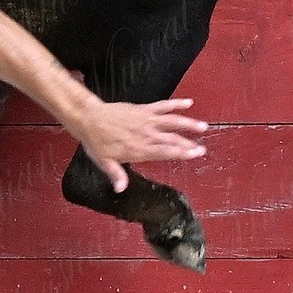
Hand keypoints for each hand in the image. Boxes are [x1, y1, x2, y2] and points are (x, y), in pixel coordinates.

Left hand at [69, 97, 208, 190]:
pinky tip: (188, 103)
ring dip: (188, 123)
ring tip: (202, 126)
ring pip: (172, 121)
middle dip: (189, 144)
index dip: (182, 153)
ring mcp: (146, 120)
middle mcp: (146, 135)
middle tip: (203, 148)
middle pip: (172, 139)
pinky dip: (176, 104)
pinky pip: (163, 105)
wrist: (90, 118)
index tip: (195, 154)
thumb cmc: (97, 142)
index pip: (165, 152)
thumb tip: (121, 189)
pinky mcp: (144, 109)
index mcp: (139, 150)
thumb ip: (116, 175)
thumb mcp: (104, 162)